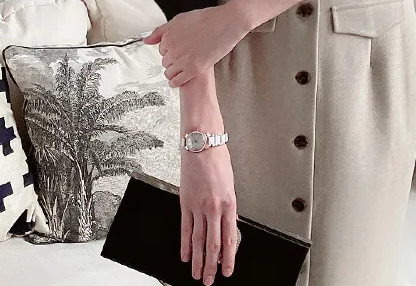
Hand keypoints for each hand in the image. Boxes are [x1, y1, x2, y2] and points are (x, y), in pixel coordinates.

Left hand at [143, 3, 249, 87]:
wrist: (227, 22)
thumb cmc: (207, 18)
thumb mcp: (180, 19)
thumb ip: (161, 31)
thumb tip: (146, 41)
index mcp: (168, 36)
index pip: (162, 50)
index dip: (171, 49)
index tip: (180, 49)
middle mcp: (173, 48)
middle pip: (165, 61)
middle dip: (173, 60)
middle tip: (186, 57)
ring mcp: (183, 60)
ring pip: (169, 72)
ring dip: (174, 71)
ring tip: (184, 67)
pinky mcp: (194, 69)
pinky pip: (177, 81)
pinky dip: (176, 82)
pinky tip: (180, 79)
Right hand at [180, 143, 237, 283]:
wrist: (202, 144)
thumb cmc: (218, 159)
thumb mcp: (230, 183)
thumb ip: (229, 205)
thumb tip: (228, 223)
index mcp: (229, 202)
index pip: (230, 238)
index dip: (228, 258)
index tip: (227, 270)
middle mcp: (214, 207)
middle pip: (213, 244)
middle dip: (212, 265)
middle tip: (210, 280)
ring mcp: (198, 206)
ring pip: (198, 240)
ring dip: (198, 260)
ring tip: (197, 274)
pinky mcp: (185, 202)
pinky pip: (185, 228)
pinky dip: (185, 244)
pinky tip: (185, 255)